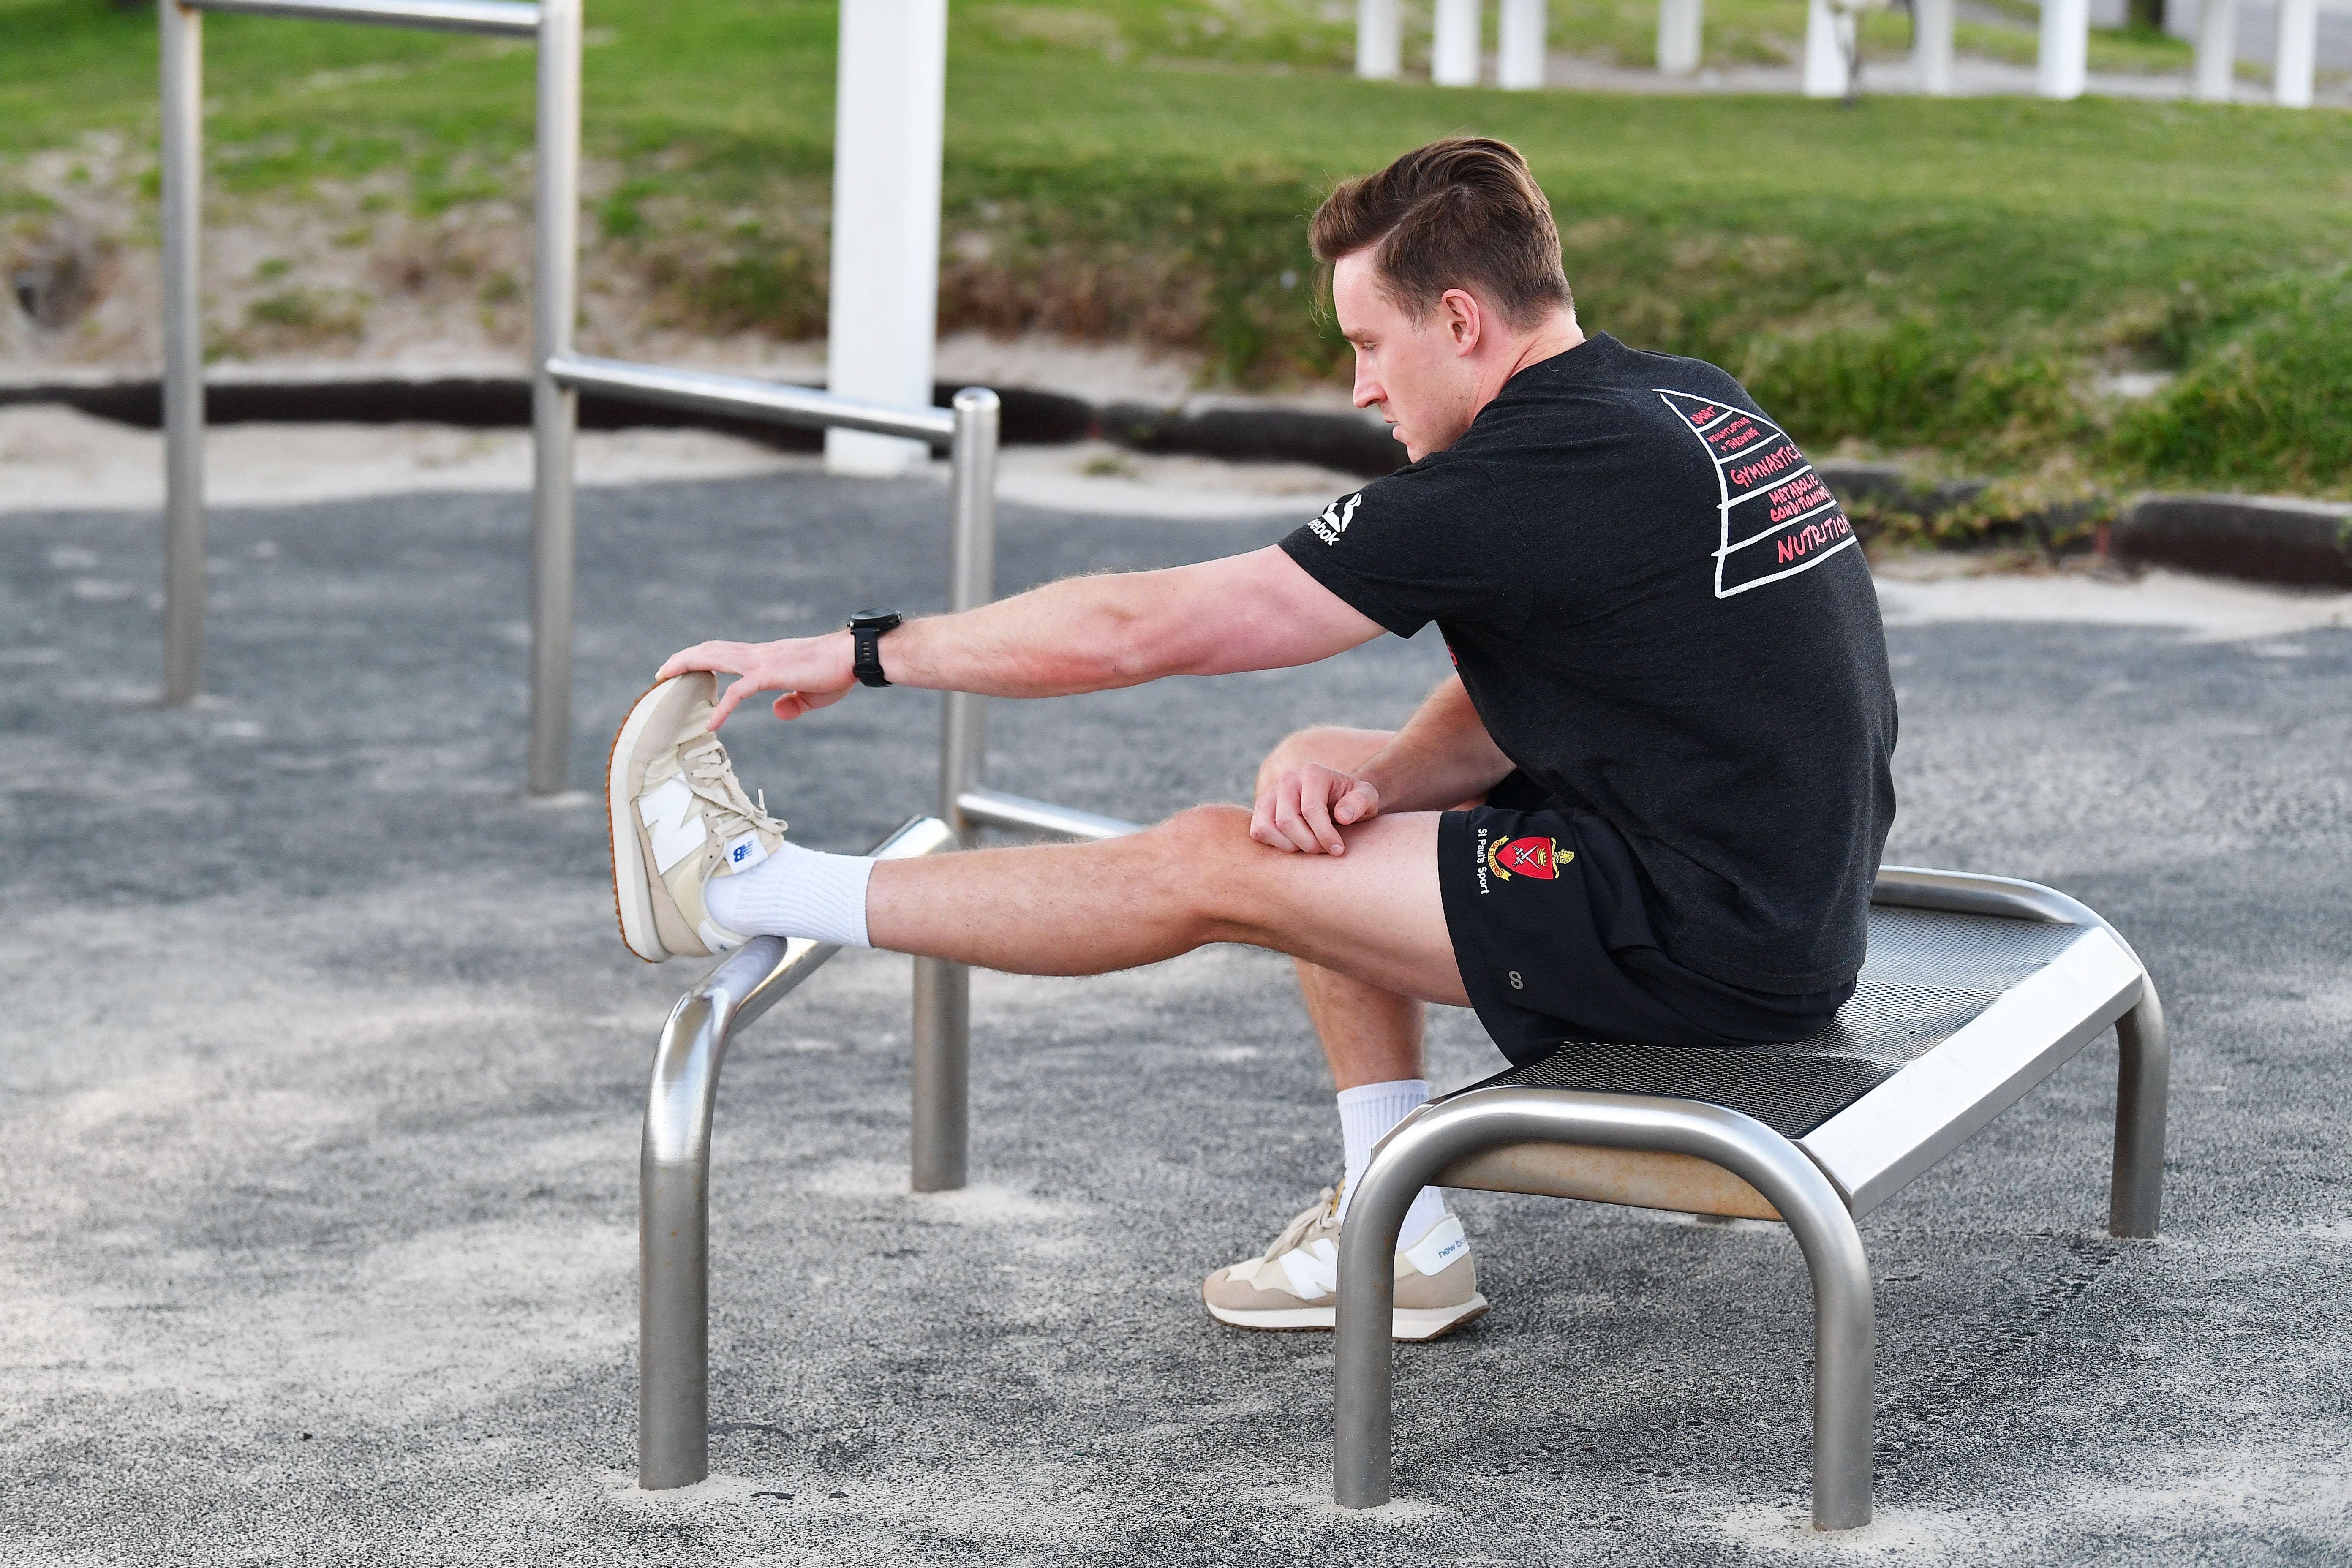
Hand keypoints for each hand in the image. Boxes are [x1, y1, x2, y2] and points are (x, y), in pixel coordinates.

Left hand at [656, 633, 856, 727]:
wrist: (853, 657)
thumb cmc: (836, 672)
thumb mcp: (810, 694)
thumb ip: (792, 703)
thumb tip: (777, 712)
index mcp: (766, 657)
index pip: (726, 651)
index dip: (703, 657)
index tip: (684, 668)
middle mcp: (759, 654)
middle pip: (712, 650)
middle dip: (683, 659)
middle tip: (660, 673)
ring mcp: (763, 662)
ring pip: (715, 658)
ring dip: (687, 666)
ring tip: (664, 679)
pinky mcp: (771, 675)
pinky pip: (739, 692)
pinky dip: (723, 707)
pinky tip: (711, 723)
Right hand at [1250, 762, 1381, 855]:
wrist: (1336, 801)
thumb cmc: (1353, 802)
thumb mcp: (1368, 799)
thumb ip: (1361, 802)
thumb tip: (1342, 816)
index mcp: (1313, 773)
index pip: (1311, 809)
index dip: (1325, 835)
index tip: (1339, 849)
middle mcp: (1288, 778)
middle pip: (1287, 820)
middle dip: (1307, 843)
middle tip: (1324, 851)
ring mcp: (1271, 792)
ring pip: (1268, 827)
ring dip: (1291, 846)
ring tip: (1310, 848)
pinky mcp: (1261, 808)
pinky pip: (1258, 831)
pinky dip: (1275, 845)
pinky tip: (1296, 845)